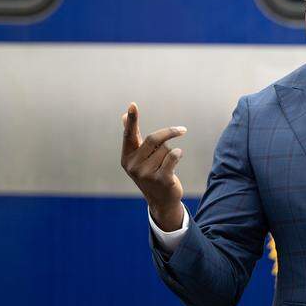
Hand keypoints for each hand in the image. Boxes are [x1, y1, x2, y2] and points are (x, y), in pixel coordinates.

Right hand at [120, 102, 186, 229]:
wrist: (161, 200)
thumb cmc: (151, 173)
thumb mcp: (140, 157)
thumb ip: (133, 137)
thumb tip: (122, 116)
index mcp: (126, 158)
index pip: (129, 135)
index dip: (131, 120)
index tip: (132, 105)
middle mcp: (133, 166)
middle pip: (153, 139)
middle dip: (169, 133)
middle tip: (182, 130)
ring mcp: (146, 174)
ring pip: (166, 149)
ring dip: (171, 151)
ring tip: (167, 164)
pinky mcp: (161, 180)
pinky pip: (173, 157)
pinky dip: (178, 153)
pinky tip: (178, 156)